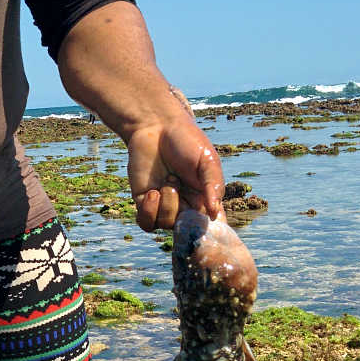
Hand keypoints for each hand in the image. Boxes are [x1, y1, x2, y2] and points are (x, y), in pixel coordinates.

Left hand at [126, 108, 223, 231]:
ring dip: (166, 205)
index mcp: (204, 199)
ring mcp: (164, 206)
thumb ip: (213, 186)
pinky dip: (149, 212)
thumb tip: (215, 213)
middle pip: (187, 229)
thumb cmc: (187, 141)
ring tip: (167, 181)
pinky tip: (152, 193)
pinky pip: (147, 224)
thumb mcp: (207, 161)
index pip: (211, 227)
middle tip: (177, 182)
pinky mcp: (144, 203)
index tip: (207, 228)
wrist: (156, 127)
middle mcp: (185, 206)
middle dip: (183, 211)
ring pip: (166, 226)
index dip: (210, 234)